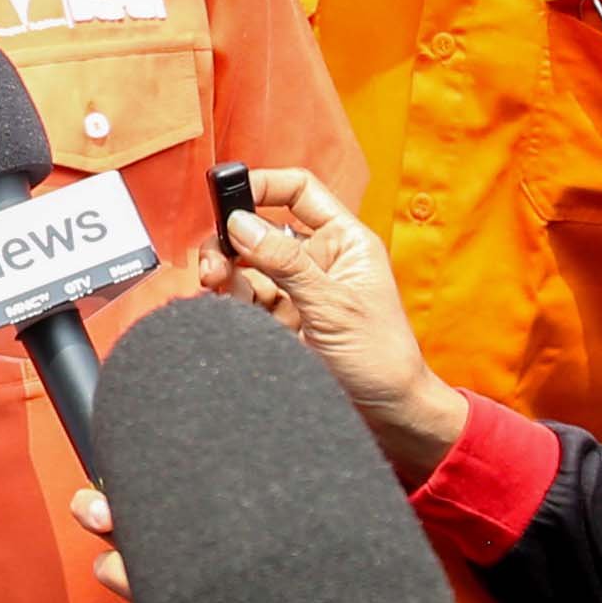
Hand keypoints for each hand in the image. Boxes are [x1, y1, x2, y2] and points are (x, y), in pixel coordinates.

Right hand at [202, 167, 465, 480]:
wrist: (388, 416)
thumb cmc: (384, 358)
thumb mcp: (334, 304)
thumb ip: (286, 263)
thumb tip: (242, 224)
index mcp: (343, 241)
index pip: (299, 192)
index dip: (264, 186)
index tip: (229, 195)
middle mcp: (316, 262)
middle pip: (260, 230)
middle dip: (231, 239)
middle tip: (213, 257)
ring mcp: (295, 293)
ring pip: (245, 268)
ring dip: (223, 271)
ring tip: (213, 283)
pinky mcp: (279, 325)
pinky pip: (243, 303)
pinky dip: (226, 302)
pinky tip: (220, 306)